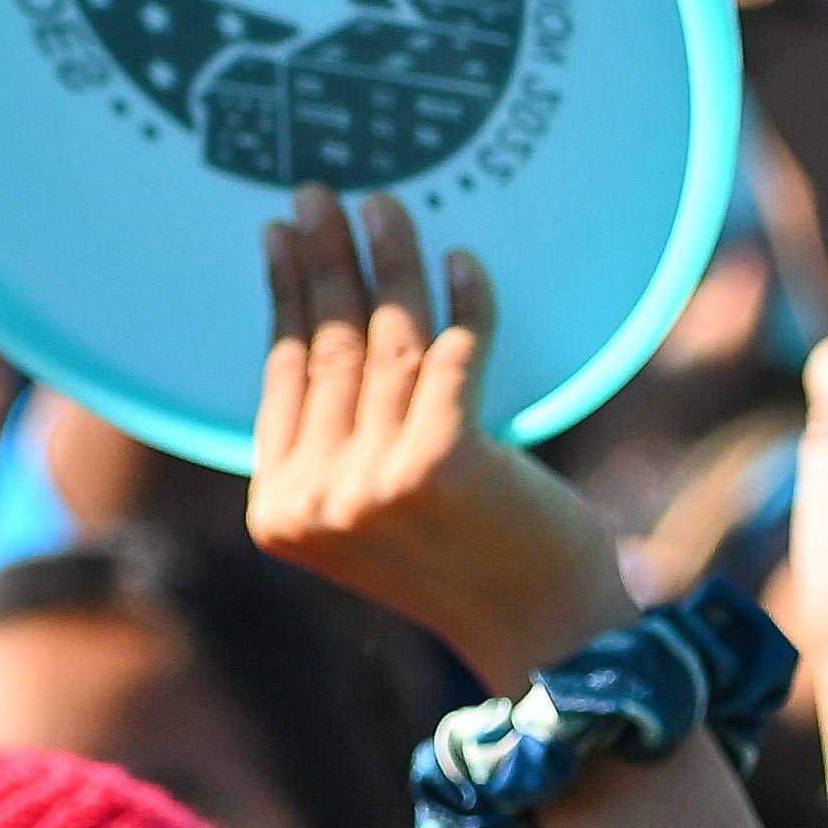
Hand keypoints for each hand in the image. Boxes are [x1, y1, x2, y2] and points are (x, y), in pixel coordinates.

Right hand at [248, 185, 619, 676]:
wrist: (546, 634)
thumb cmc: (473, 559)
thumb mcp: (378, 504)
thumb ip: (341, 437)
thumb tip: (325, 315)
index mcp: (281, 512)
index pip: (283, 376)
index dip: (285, 295)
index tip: (282, 232)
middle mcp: (314, 500)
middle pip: (327, 347)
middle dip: (325, 258)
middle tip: (322, 193)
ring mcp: (372, 485)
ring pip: (385, 342)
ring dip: (391, 262)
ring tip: (390, 207)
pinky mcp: (440, 463)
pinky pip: (451, 355)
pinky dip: (465, 303)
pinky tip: (465, 262)